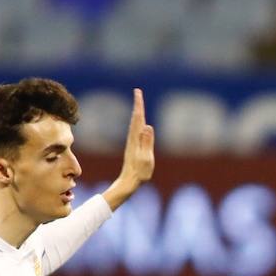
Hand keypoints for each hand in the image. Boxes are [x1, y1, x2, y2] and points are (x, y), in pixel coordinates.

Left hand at [103, 88, 154, 209]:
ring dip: (137, 113)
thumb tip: (147, 126)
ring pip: (135, 124)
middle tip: (138, 92)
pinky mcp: (134, 148)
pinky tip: (138, 123)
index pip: (139, 119)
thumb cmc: (139, 174)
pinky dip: (137, 123)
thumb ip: (147, 142)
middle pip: (136, 119)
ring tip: (139, 103)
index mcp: (136, 140)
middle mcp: (133, 140)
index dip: (139, 105)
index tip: (138, 92)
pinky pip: (136, 131)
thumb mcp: (145, 159)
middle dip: (138, 105)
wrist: (128, 183)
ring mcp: (133, 144)